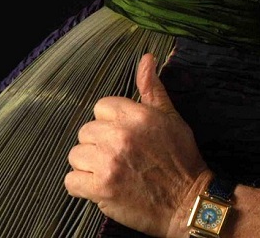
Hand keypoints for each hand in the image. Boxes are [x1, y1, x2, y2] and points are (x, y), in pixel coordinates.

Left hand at [64, 52, 212, 237]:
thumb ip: (152, 89)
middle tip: (119, 155)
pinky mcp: (101, 189)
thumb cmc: (181, 158)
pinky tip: (101, 186)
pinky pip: (71, 181)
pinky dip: (82, 186)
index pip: (101, 107)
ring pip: (76, 155)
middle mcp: (120, 136)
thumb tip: (146, 58)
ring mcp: (109, 163)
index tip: (124, 134)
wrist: (188, 200)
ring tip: (110, 170)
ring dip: (89, 165)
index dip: (111, 120)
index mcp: (138, 116)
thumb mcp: (171, 118)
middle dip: (99, 143)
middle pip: (86, 131)